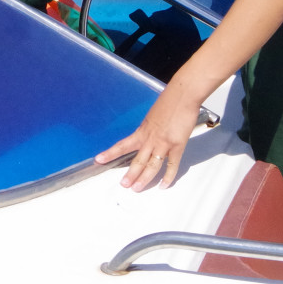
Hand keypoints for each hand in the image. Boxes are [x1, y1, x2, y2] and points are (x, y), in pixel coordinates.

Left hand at [94, 78, 209, 190]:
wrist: (183, 95)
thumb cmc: (170, 100)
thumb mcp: (152, 115)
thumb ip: (149, 128)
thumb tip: (148, 135)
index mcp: (142, 130)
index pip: (122, 145)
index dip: (110, 153)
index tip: (99, 160)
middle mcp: (150, 138)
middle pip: (137, 160)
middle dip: (130, 174)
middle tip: (123, 185)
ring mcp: (163, 143)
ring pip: (151, 166)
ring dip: (144, 179)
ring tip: (136, 188)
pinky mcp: (177, 146)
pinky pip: (171, 165)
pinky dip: (167, 177)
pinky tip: (163, 185)